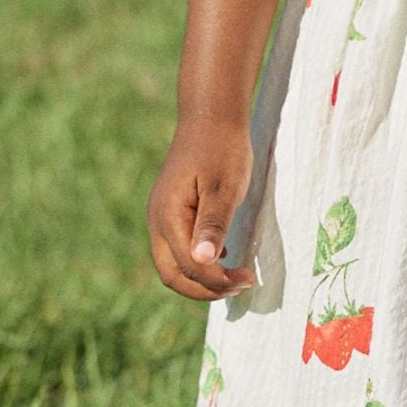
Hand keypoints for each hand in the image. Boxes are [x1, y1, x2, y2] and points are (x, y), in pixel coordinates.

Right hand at [148, 116, 255, 300]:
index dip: (217, 281)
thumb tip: (203, 260)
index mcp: (169, 216)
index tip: (248, 279)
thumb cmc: (222, 150)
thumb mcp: (224, 188)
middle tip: (240, 286)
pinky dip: (198, 262)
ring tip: (235, 277)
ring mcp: (161, 217)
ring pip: (173, 264)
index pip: (188, 266)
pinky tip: (224, 255)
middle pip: (172, 274)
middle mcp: (158, 220)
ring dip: (202, 278)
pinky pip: (178, 249)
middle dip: (206, 289)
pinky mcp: (172, 212)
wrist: (211, 117)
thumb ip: (213, 225)